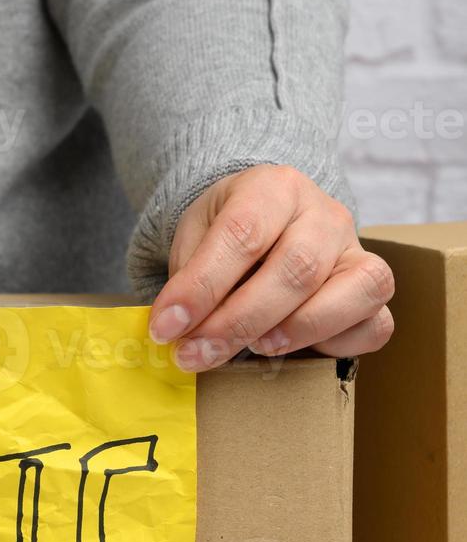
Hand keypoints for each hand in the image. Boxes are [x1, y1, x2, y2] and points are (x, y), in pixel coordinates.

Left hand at [147, 165, 394, 370]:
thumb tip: (176, 332)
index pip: (243, 234)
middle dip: (239, 322)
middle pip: (297, 269)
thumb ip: (189, 280)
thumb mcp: (194, 239)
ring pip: (356, 291)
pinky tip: (293, 351)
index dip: (201, 288)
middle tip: (195, 353)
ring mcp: (356, 251)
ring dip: (296, 332)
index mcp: (273, 188)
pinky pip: (376, 325)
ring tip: (251, 350)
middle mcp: (325, 214)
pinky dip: (337, 345)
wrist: (261, 222)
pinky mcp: (371, 290)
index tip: (165, 327)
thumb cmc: (225, 234)